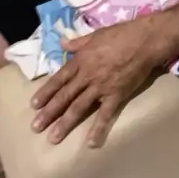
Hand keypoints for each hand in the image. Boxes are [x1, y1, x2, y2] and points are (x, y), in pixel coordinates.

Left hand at [30, 20, 159, 147]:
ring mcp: (101, 87)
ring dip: (65, 123)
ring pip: (79, 107)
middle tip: (36, 127)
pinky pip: (105, 115)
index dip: (46, 92)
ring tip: (53, 138)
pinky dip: (98, 129)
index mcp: (81, 60)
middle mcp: (87, 76)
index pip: (59, 79)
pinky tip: (91, 144)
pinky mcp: (116, 95)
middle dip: (49, 112)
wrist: (144, 40)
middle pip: (65, 96)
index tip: (34, 105)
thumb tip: (61, 43)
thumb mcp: (95, 35)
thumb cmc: (120, 34)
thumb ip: (77, 42)